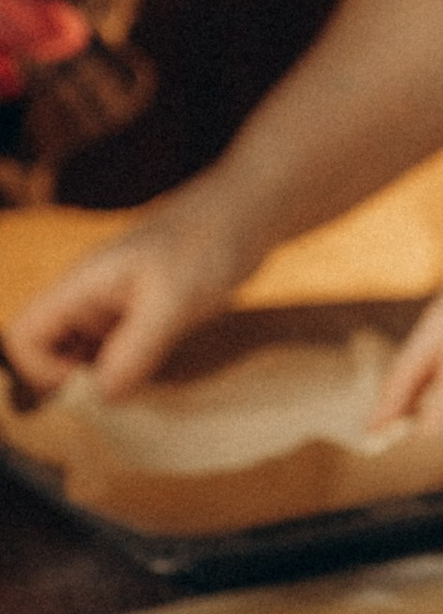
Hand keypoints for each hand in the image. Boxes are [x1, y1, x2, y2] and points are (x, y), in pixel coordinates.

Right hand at [2, 184, 262, 398]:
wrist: (248, 214)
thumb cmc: (208, 244)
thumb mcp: (173, 301)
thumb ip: (135, 348)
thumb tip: (101, 396)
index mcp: (80, 287)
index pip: (24, 337)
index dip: (42, 372)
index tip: (93, 389)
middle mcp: (88, 298)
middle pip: (48, 351)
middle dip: (74, 383)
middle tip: (123, 400)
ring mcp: (114, 308)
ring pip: (83, 356)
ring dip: (104, 380)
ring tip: (146, 393)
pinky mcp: (141, 316)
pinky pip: (117, 353)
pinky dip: (130, 372)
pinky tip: (163, 379)